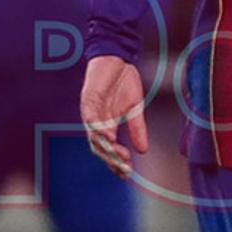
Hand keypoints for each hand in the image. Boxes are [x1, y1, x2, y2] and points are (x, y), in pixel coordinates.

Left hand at [80, 55, 147, 177]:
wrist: (118, 57)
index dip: (116, 162)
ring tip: (117, 157)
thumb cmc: (124, 82)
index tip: (128, 173)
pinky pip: (90, 117)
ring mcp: (90, 111)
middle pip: (99, 147)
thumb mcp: (135, 109)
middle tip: (124, 169)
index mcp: (107, 125)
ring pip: (93, 136)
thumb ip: (137, 129)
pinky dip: (98, 128)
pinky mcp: (88, 99)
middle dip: (111, 160)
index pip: (109, 149)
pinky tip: (108, 136)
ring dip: (105, 148)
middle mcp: (96, 122)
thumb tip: (143, 151)